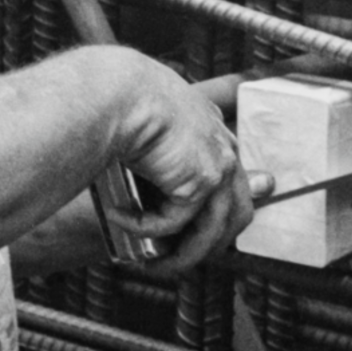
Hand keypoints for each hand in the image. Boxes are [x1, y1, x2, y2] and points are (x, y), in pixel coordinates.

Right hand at [108, 57, 265, 274]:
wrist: (116, 89)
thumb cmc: (121, 94)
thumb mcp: (146, 116)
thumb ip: (155, 136)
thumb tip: (185, 174)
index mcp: (209, 124)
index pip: (228, 179)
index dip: (213, 211)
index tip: (193, 232)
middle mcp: (222, 144)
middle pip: (234, 212)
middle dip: (207, 244)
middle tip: (174, 257)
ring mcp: (218, 163)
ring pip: (209, 229)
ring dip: (180, 254)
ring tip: (150, 261)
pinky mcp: (201, 181)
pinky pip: (172, 221)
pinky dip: (143, 227)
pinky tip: (119, 218)